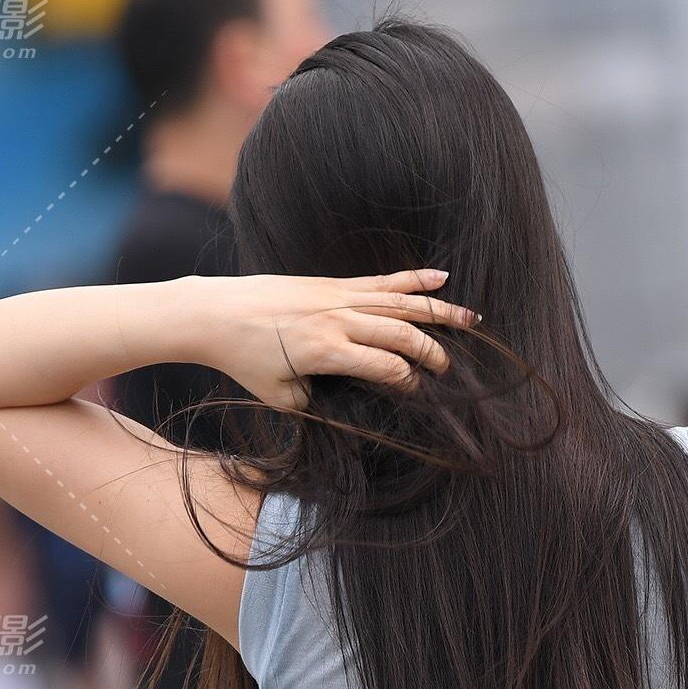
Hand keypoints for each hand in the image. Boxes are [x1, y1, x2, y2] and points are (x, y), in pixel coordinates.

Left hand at [186, 270, 477, 410]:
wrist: (215, 313)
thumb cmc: (244, 360)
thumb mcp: (280, 397)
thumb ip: (317, 404)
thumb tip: (348, 409)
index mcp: (326, 351)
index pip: (386, 366)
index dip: (409, 382)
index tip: (417, 394)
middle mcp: (337, 319)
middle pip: (402, 333)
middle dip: (433, 352)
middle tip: (449, 370)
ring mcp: (337, 296)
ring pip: (399, 303)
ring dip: (438, 312)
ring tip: (472, 320)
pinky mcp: (333, 283)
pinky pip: (381, 281)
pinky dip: (413, 280)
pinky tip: (441, 279)